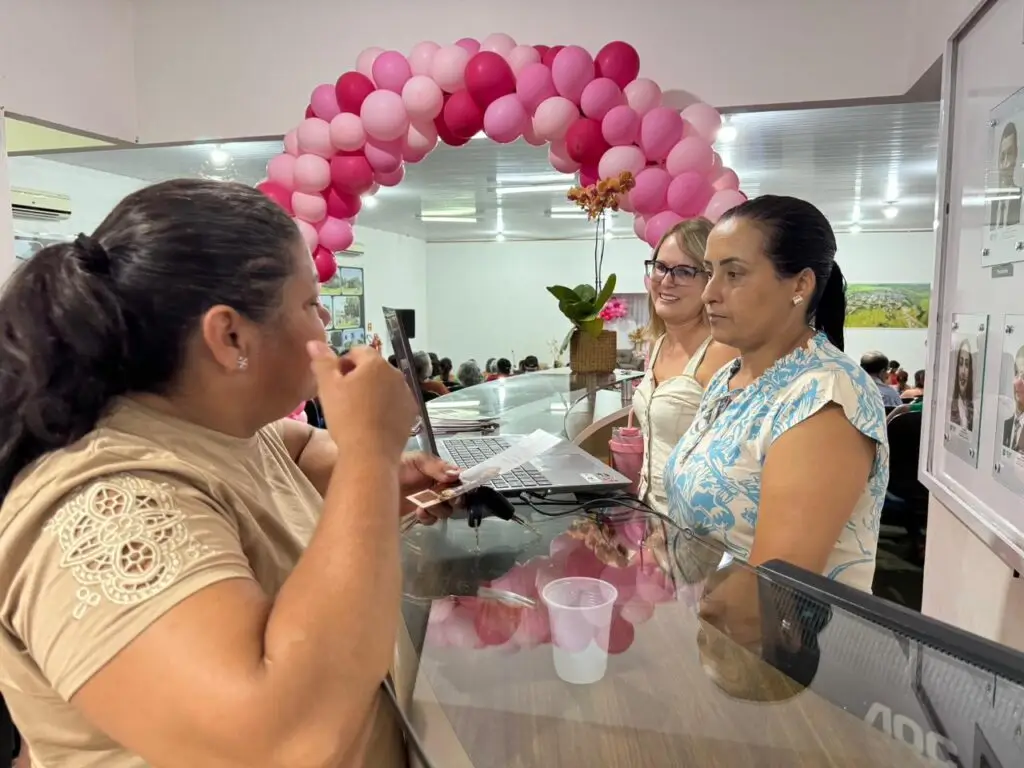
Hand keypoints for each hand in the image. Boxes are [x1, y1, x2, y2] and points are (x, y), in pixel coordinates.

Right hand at [307, 342, 416, 458]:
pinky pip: (395, 402)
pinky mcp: (412, 412)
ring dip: (373, 391)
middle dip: (358, 377)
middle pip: (373, 368)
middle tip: (344, 399)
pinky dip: (386, 406)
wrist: (370, 454)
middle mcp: (396, 373)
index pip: (357, 351)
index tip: (335, 383)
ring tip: (358, 412)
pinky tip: (373, 422)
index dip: (343, 364)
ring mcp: (407, 393)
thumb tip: (314, 342)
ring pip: (385, 385)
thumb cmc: (346, 417)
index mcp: (375, 363)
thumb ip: (322, 362)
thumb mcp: (327, 388)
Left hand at [399, 452, 460, 523]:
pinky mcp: (418, 514)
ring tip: (425, 505)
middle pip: (456, 497)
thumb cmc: (395, 466)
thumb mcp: (416, 460)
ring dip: (438, 509)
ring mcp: (428, 501)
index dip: (462, 485)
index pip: (458, 479)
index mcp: (439, 471)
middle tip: (445, 499)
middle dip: (453, 500)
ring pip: (445, 510)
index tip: (458, 489)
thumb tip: (456, 474)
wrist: (371, 483)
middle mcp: (436, 486)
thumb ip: (436, 467)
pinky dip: (428, 517)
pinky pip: (431, 520)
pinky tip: (418, 512)